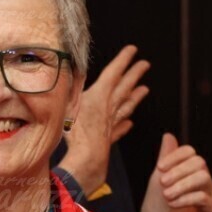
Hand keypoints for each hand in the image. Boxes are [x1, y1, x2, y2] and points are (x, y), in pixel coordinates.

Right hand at [59, 45, 149, 195]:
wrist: (86, 160)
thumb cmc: (77, 135)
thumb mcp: (67, 101)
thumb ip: (72, 84)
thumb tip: (72, 68)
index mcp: (99, 96)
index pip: (113, 73)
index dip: (123, 61)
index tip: (132, 51)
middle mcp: (108, 108)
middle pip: (124, 87)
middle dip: (134, 74)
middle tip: (144, 65)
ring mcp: (110, 124)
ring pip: (126, 106)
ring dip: (135, 97)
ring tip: (144, 90)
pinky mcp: (108, 139)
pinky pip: (120, 129)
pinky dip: (125, 124)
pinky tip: (129, 123)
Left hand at [141, 133, 211, 211]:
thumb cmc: (157, 208)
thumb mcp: (157, 179)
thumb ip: (165, 158)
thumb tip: (168, 135)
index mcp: (189, 171)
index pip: (190, 152)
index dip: (176, 157)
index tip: (160, 168)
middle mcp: (203, 181)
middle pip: (199, 163)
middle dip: (178, 172)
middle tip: (162, 184)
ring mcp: (209, 195)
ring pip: (203, 177)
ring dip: (181, 185)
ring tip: (167, 196)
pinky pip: (204, 197)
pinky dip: (185, 198)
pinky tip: (174, 204)